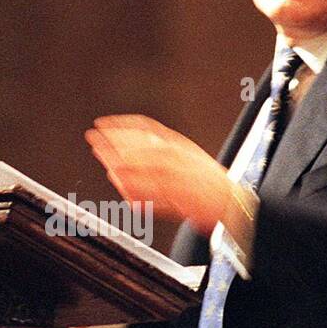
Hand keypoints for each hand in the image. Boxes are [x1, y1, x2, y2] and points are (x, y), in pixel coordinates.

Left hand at [85, 114, 232, 235]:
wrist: (232, 203)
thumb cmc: (208, 182)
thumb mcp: (186, 156)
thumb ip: (160, 150)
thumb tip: (130, 150)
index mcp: (178, 145)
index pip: (145, 129)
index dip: (121, 125)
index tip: (102, 124)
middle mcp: (177, 158)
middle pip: (140, 146)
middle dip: (114, 142)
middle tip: (94, 139)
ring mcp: (179, 178)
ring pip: (145, 168)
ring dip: (123, 165)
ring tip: (105, 162)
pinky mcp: (181, 199)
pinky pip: (154, 195)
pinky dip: (139, 192)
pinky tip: (123, 190)